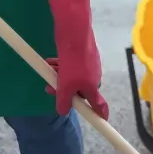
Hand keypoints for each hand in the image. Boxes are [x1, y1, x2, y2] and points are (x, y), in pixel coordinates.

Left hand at [45, 0, 108, 119]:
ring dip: (60, 77)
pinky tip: (51, 61)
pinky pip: (72, 66)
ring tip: (49, 71)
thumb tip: (63, 111)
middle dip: (64, 91)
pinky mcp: (83, 55)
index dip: (100, 114)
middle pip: (79, 91)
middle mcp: (93, 77)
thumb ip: (63, 101)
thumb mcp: (65, 85)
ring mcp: (89, 65)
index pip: (99, 105)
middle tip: (50, 88)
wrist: (75, 33)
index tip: (103, 121)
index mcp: (93, 87)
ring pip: (73, 77)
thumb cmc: (73, 62)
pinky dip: (62, 66)